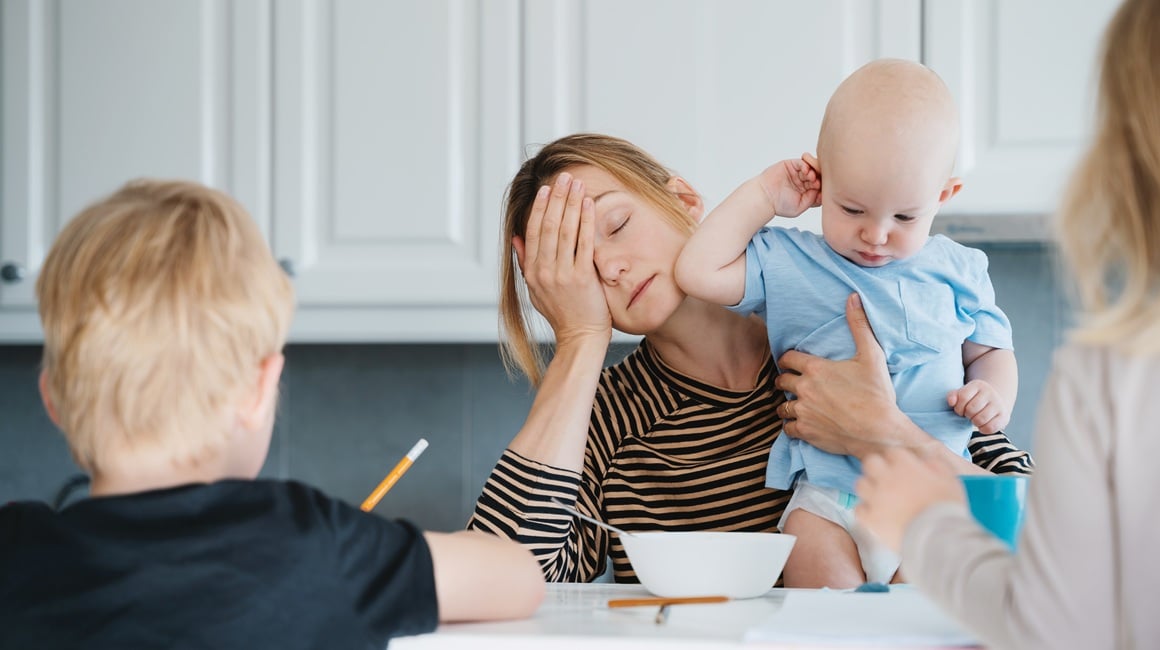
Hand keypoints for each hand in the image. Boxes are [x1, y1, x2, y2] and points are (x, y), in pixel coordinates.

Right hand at [513, 172, 611, 344]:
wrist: (580, 337)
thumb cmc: (561, 314)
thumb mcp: (536, 290)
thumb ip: (526, 263)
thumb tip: (517, 238)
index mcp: (531, 271)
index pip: (534, 232)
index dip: (540, 208)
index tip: (547, 189)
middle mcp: (544, 271)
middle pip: (549, 226)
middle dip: (557, 198)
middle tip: (564, 177)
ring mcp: (562, 274)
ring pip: (565, 230)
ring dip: (571, 204)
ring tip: (577, 184)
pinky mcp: (581, 278)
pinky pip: (584, 243)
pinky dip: (586, 221)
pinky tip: (589, 204)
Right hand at [757, 154, 821, 218]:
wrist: (764, 198)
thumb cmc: (778, 205)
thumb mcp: (799, 208)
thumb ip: (812, 200)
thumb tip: (820, 191)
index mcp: (806, 192)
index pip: (819, 187)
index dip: (822, 188)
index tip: (821, 191)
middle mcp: (802, 182)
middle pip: (817, 176)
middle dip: (819, 179)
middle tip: (817, 183)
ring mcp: (797, 173)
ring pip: (810, 168)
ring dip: (813, 172)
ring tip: (811, 178)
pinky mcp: (790, 165)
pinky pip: (801, 162)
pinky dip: (806, 165)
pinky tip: (806, 171)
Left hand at [775, 293, 911, 458]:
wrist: (879, 432)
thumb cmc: (877, 394)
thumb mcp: (871, 356)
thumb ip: (859, 325)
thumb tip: (853, 297)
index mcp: (816, 368)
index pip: (788, 359)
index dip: (789, 360)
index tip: (792, 363)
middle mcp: (804, 388)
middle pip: (781, 381)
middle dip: (785, 380)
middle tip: (792, 383)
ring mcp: (803, 411)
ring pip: (782, 406)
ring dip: (787, 404)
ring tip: (796, 404)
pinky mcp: (806, 432)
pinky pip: (787, 427)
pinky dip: (791, 425)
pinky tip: (800, 423)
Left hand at [854, 448, 965, 552]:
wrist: (939, 538)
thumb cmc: (947, 509)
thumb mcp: (949, 480)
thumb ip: (935, 465)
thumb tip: (925, 462)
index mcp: (905, 466)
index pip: (892, 452)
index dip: (898, 460)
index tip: (903, 468)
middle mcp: (886, 478)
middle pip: (871, 463)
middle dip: (878, 468)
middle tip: (887, 479)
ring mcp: (876, 498)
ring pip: (861, 484)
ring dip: (870, 488)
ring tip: (880, 497)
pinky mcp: (871, 519)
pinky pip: (859, 509)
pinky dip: (866, 511)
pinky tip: (876, 515)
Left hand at [948, 379, 1009, 433]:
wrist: (993, 403)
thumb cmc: (972, 400)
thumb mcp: (962, 395)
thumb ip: (952, 396)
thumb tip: (951, 402)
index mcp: (977, 385)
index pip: (963, 397)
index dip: (958, 407)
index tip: (960, 409)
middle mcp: (990, 392)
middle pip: (971, 409)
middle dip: (967, 415)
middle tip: (969, 414)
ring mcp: (998, 404)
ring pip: (980, 419)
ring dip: (974, 422)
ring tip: (975, 418)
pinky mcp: (1004, 416)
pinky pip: (989, 428)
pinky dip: (983, 429)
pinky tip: (982, 424)